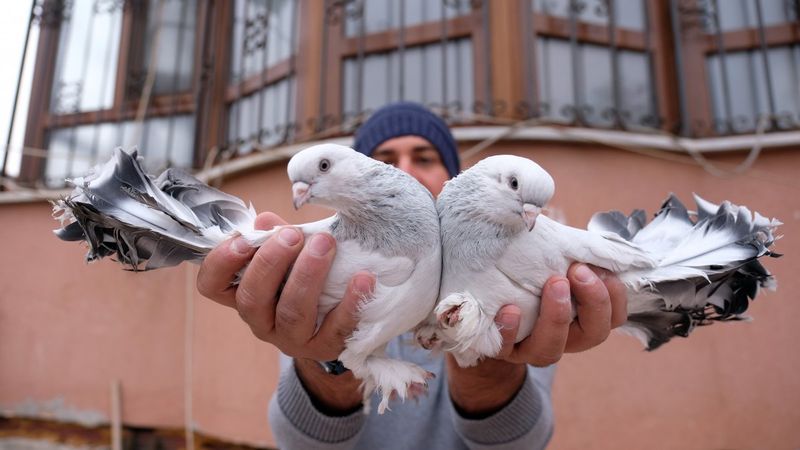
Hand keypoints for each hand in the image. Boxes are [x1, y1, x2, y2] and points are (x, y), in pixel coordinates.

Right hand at [196, 212, 374, 360]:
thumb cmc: (306, 278)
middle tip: (292, 235)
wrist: (340, 322)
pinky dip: (351, 302)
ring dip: (307, 275)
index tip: (243, 240)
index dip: (220, 263)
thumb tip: (265, 221)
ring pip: (291, 313)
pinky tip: (364, 278)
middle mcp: (261, 321)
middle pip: (252, 298)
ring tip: (325, 245)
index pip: (212, 286)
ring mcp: (292, 339)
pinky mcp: (326, 347)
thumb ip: (276, 237)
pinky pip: (337, 328)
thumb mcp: (289, 256)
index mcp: (244, 294)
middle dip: (270, 263)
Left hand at [446, 263, 626, 415]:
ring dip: (556, 316)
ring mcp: (530, 347)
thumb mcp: (547, 258)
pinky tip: (510, 309)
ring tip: (553, 283)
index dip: (614, 295)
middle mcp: (562, 337)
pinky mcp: (500, 349)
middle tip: (577, 271)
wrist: (479, 297)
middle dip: (593, 302)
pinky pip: (506, 349)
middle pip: (594, 334)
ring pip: (552, 350)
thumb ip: (567, 249)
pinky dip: (510, 330)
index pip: (613, 316)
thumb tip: (579, 231)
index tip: (598, 267)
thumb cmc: (522, 271)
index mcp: (582, 316)